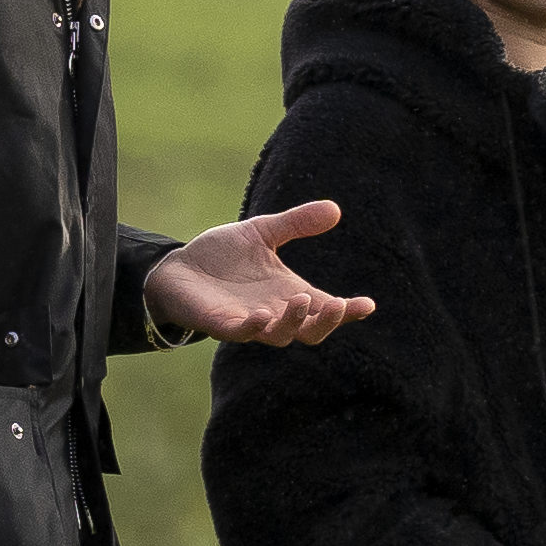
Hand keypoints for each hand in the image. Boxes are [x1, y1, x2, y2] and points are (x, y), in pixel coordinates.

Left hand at [147, 205, 377, 348]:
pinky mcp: (221, 324)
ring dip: (293, 322)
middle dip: (327, 322)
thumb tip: (335, 209)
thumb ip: (296, 223)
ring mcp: (249, 322)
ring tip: (300, 301)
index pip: (325, 308)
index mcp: (289, 293)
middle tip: (337, 304)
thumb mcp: (263, 232)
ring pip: (280, 336)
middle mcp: (274, 312)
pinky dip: (253, 327)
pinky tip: (262, 315)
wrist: (178, 267)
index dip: (348, 311)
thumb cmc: (222, 256)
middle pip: (311, 332)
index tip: (368, 304)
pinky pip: (240, 333)